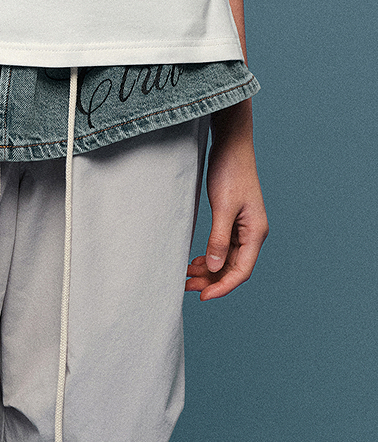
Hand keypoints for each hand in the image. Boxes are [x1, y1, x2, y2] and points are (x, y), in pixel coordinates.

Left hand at [186, 101, 267, 300]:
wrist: (231, 145)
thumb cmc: (230, 171)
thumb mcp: (223, 207)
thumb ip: (218, 238)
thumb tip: (214, 267)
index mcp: (255, 232)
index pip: (241, 271)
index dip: (222, 287)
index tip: (202, 296)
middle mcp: (252, 234)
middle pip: (233, 269)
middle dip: (211, 281)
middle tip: (187, 288)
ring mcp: (243, 229)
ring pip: (225, 260)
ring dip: (208, 271)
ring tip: (186, 277)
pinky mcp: (233, 222)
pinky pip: (222, 249)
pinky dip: (209, 258)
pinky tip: (194, 263)